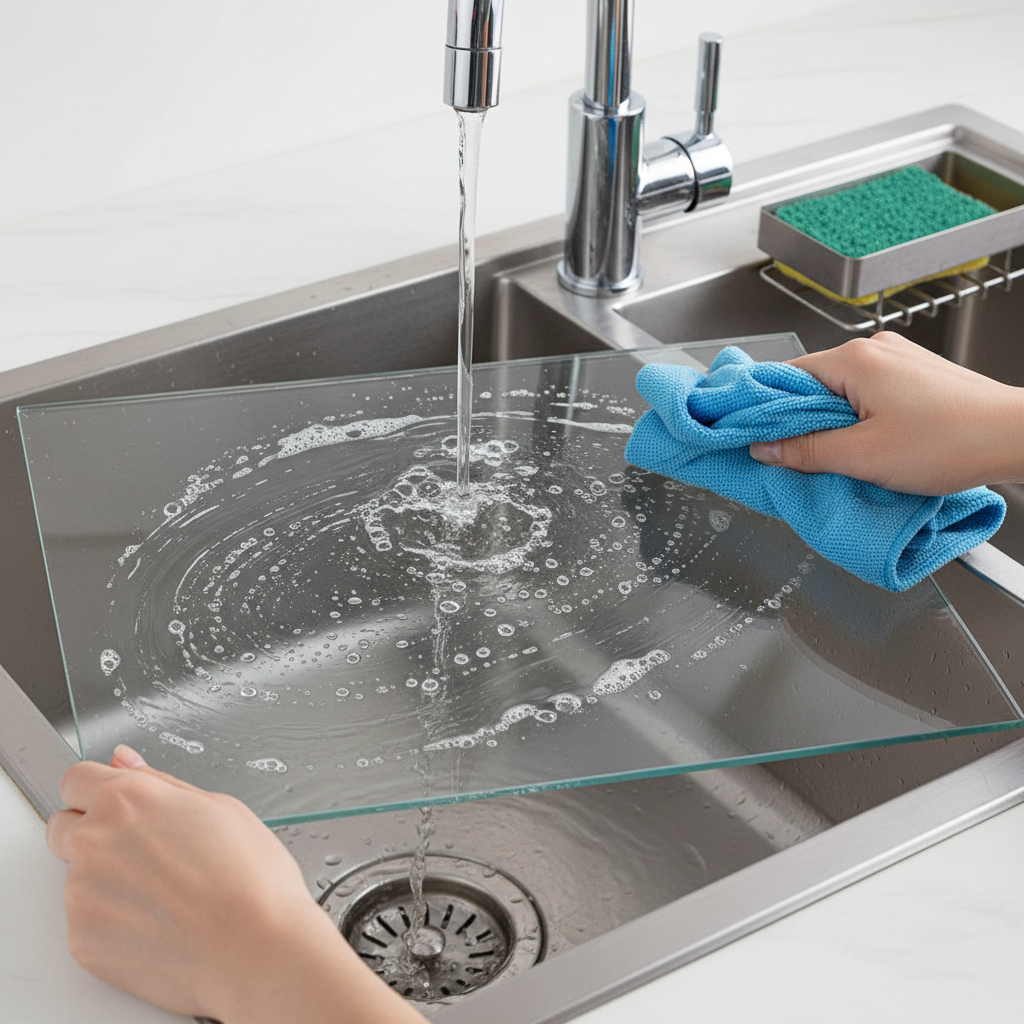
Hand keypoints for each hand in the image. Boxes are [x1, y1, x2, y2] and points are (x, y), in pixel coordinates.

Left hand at [47, 746, 425, 1023]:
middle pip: (63, 826)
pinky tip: (159, 921)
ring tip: (166, 892)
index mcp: (128, 799)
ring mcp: (82, 894)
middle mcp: (94, 841)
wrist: (254, 948)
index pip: (76, 778)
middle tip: (145, 849)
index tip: (117, 801)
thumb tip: (126, 762)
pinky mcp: (83, 940)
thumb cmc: (250, 878)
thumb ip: (160, 783)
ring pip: (78, 876)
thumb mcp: (220, 807)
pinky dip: (113, 919)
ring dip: (107, 878)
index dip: (98, 788)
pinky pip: (86, 920)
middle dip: (93, 830)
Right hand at [748, 332, 1023, 494]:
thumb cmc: (951, 441)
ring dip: (829, 424)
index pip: (783, 378)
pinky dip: (856, 419)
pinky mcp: (915, 376)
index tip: (746, 434)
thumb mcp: (862, 456)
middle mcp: (874, 350)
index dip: (762, 409)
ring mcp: (897, 360)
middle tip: (790, 457)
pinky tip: (864, 446)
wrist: (1016, 437)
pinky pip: (866, 394)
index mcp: (854, 359)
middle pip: (811, 384)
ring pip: (840, 392)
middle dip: (798, 421)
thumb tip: (763, 449)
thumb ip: (805, 452)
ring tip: (835, 457)